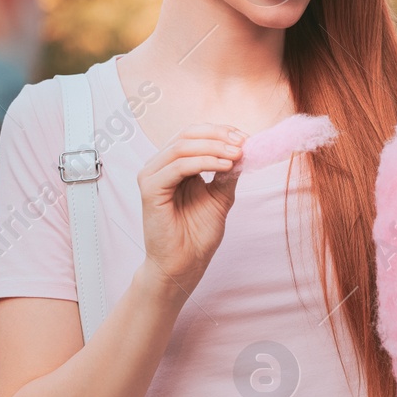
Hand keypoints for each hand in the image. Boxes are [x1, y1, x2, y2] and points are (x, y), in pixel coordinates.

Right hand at [137, 123, 244, 293]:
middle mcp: (159, 166)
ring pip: (183, 147)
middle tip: (243, 143)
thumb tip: (242, 148)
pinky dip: (204, 162)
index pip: (194, 134)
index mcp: (173, 164)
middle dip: (219, 135)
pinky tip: (225, 166)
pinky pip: (178, 167)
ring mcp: (151, 176)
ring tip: (237, 155)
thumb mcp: (219, 196)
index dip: (221, 131)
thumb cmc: (197, 234)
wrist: (184, 265)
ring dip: (215, 147)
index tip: (247, 139)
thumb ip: (227, 172)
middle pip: (187, 134)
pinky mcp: (150, 189)